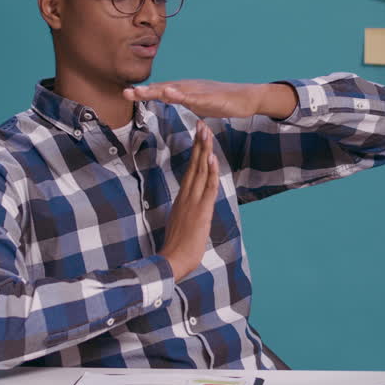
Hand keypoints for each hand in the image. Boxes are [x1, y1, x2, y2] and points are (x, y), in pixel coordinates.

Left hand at [124, 80, 296, 118]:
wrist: (245, 98)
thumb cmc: (221, 101)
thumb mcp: (196, 103)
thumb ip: (181, 101)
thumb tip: (167, 99)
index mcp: (184, 91)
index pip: (160, 91)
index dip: (143, 93)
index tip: (125, 94)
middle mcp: (188, 87)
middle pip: (163, 89)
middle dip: (144, 92)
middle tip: (125, 93)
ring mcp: (199, 91)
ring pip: (175, 91)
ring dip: (157, 91)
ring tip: (141, 92)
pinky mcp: (210, 97)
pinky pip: (194, 97)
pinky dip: (181, 96)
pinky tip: (171, 94)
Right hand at [159, 120, 218, 279]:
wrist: (172, 261)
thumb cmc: (177, 248)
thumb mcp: (182, 224)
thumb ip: (186, 212)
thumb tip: (190, 207)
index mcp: (182, 199)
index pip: (190, 170)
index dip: (195, 152)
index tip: (197, 136)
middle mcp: (186, 196)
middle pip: (194, 165)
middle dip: (198, 143)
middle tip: (200, 124)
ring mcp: (192, 202)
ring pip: (200, 172)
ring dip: (204, 151)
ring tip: (206, 132)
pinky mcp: (201, 211)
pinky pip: (207, 188)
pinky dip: (210, 173)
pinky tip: (211, 159)